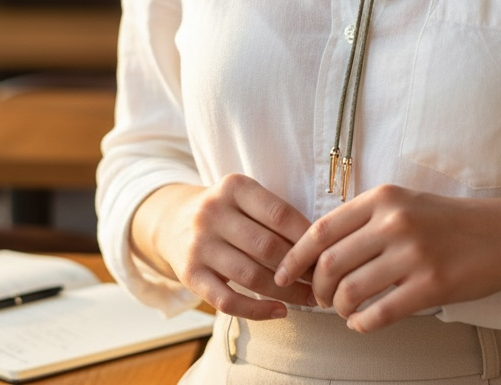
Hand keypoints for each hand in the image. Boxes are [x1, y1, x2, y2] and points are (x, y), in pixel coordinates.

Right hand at [132, 174, 315, 319]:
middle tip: (324, 282)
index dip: (308, 238)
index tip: (328, 254)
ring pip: (251, 275)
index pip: (280, 214)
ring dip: (287, 293)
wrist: (172, 222)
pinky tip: (280, 312)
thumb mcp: (245, 198)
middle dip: (301, 268)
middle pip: (268, 247)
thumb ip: (276, 215)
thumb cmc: (227, 213)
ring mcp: (198, 244)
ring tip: (310, 299)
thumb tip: (323, 247)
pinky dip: (257, 310)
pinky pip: (227, 299)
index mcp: (233, 187)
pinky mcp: (188, 274)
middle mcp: (211, 212)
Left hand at [274, 185, 500, 332]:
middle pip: (330, 263)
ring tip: (343, 311)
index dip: (295, 256)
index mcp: (383, 198)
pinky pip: (380, 313)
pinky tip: (362, 324)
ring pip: (351, 290)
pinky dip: (362, 324)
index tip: (282, 274)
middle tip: (319, 299)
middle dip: (316, 288)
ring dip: (338, 308)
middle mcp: (394, 223)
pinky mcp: (431, 285)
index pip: (321, 229)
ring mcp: (413, 254)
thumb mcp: (405, 202)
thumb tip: (320, 247)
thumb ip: (366, 218)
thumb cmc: (449, 221)